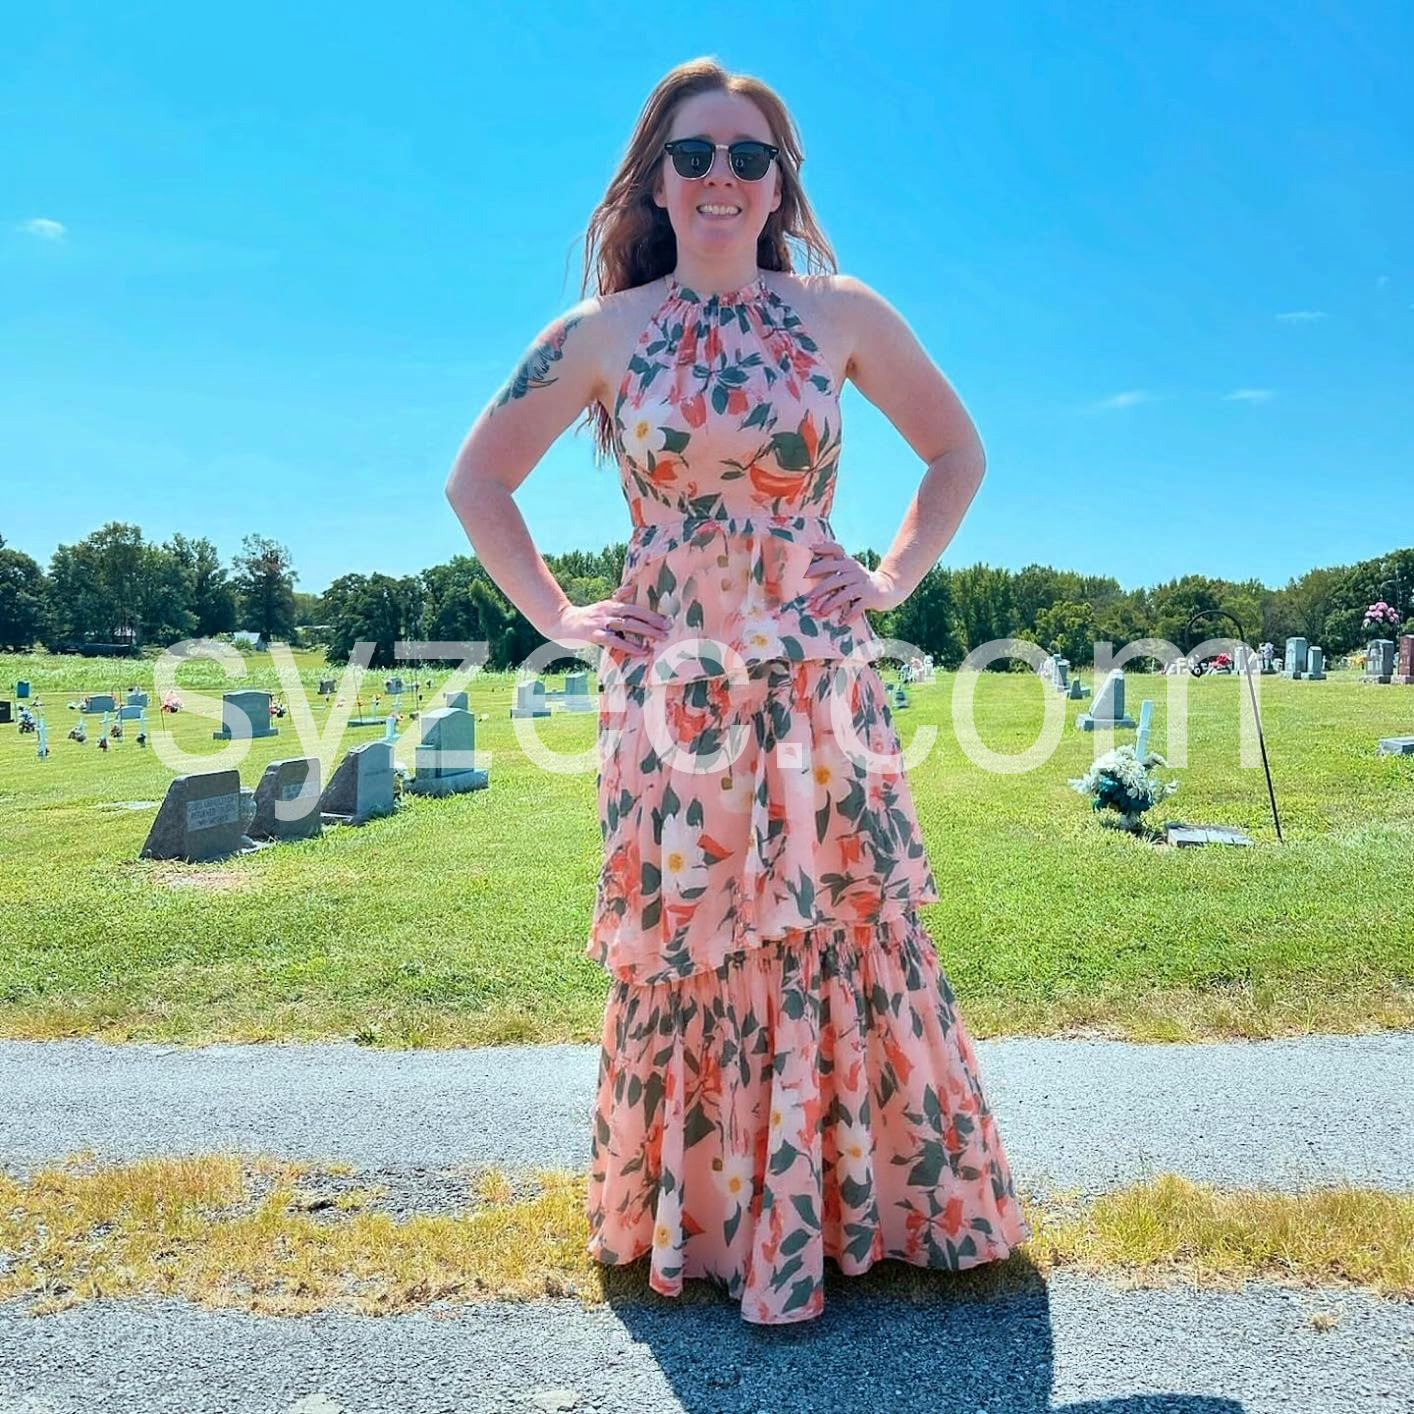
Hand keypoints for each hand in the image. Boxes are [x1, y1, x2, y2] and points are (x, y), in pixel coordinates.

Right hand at [544, 590, 670, 656]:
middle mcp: (608, 611)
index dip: (652, 614)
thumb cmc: (586, 616)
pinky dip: (630, 645)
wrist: (562, 622)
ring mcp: (602, 622)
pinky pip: (616, 640)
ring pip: (628, 625)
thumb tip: (633, 587)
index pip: (636, 608)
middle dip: (653, 622)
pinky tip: (641, 650)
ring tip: (660, 638)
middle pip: (635, 615)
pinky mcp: (595, 635)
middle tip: (668, 629)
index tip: (666, 620)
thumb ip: (618, 596)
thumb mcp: (603, 604)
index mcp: (611, 604)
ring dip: (646, 632)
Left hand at [803, 542, 903, 617]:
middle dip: (819, 589)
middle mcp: (854, 571)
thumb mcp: (849, 569)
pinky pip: (858, 607)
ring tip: (821, 612)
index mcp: (847, 562)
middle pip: (834, 579)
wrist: (887, 587)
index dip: (822, 549)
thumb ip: (833, 566)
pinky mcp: (870, 597)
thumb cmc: (860, 580)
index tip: (809, 549)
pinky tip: (841, 622)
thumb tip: (809, 564)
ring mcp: (862, 584)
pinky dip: (849, 615)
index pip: (835, 551)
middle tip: (808, 598)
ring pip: (844, 594)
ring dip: (831, 604)